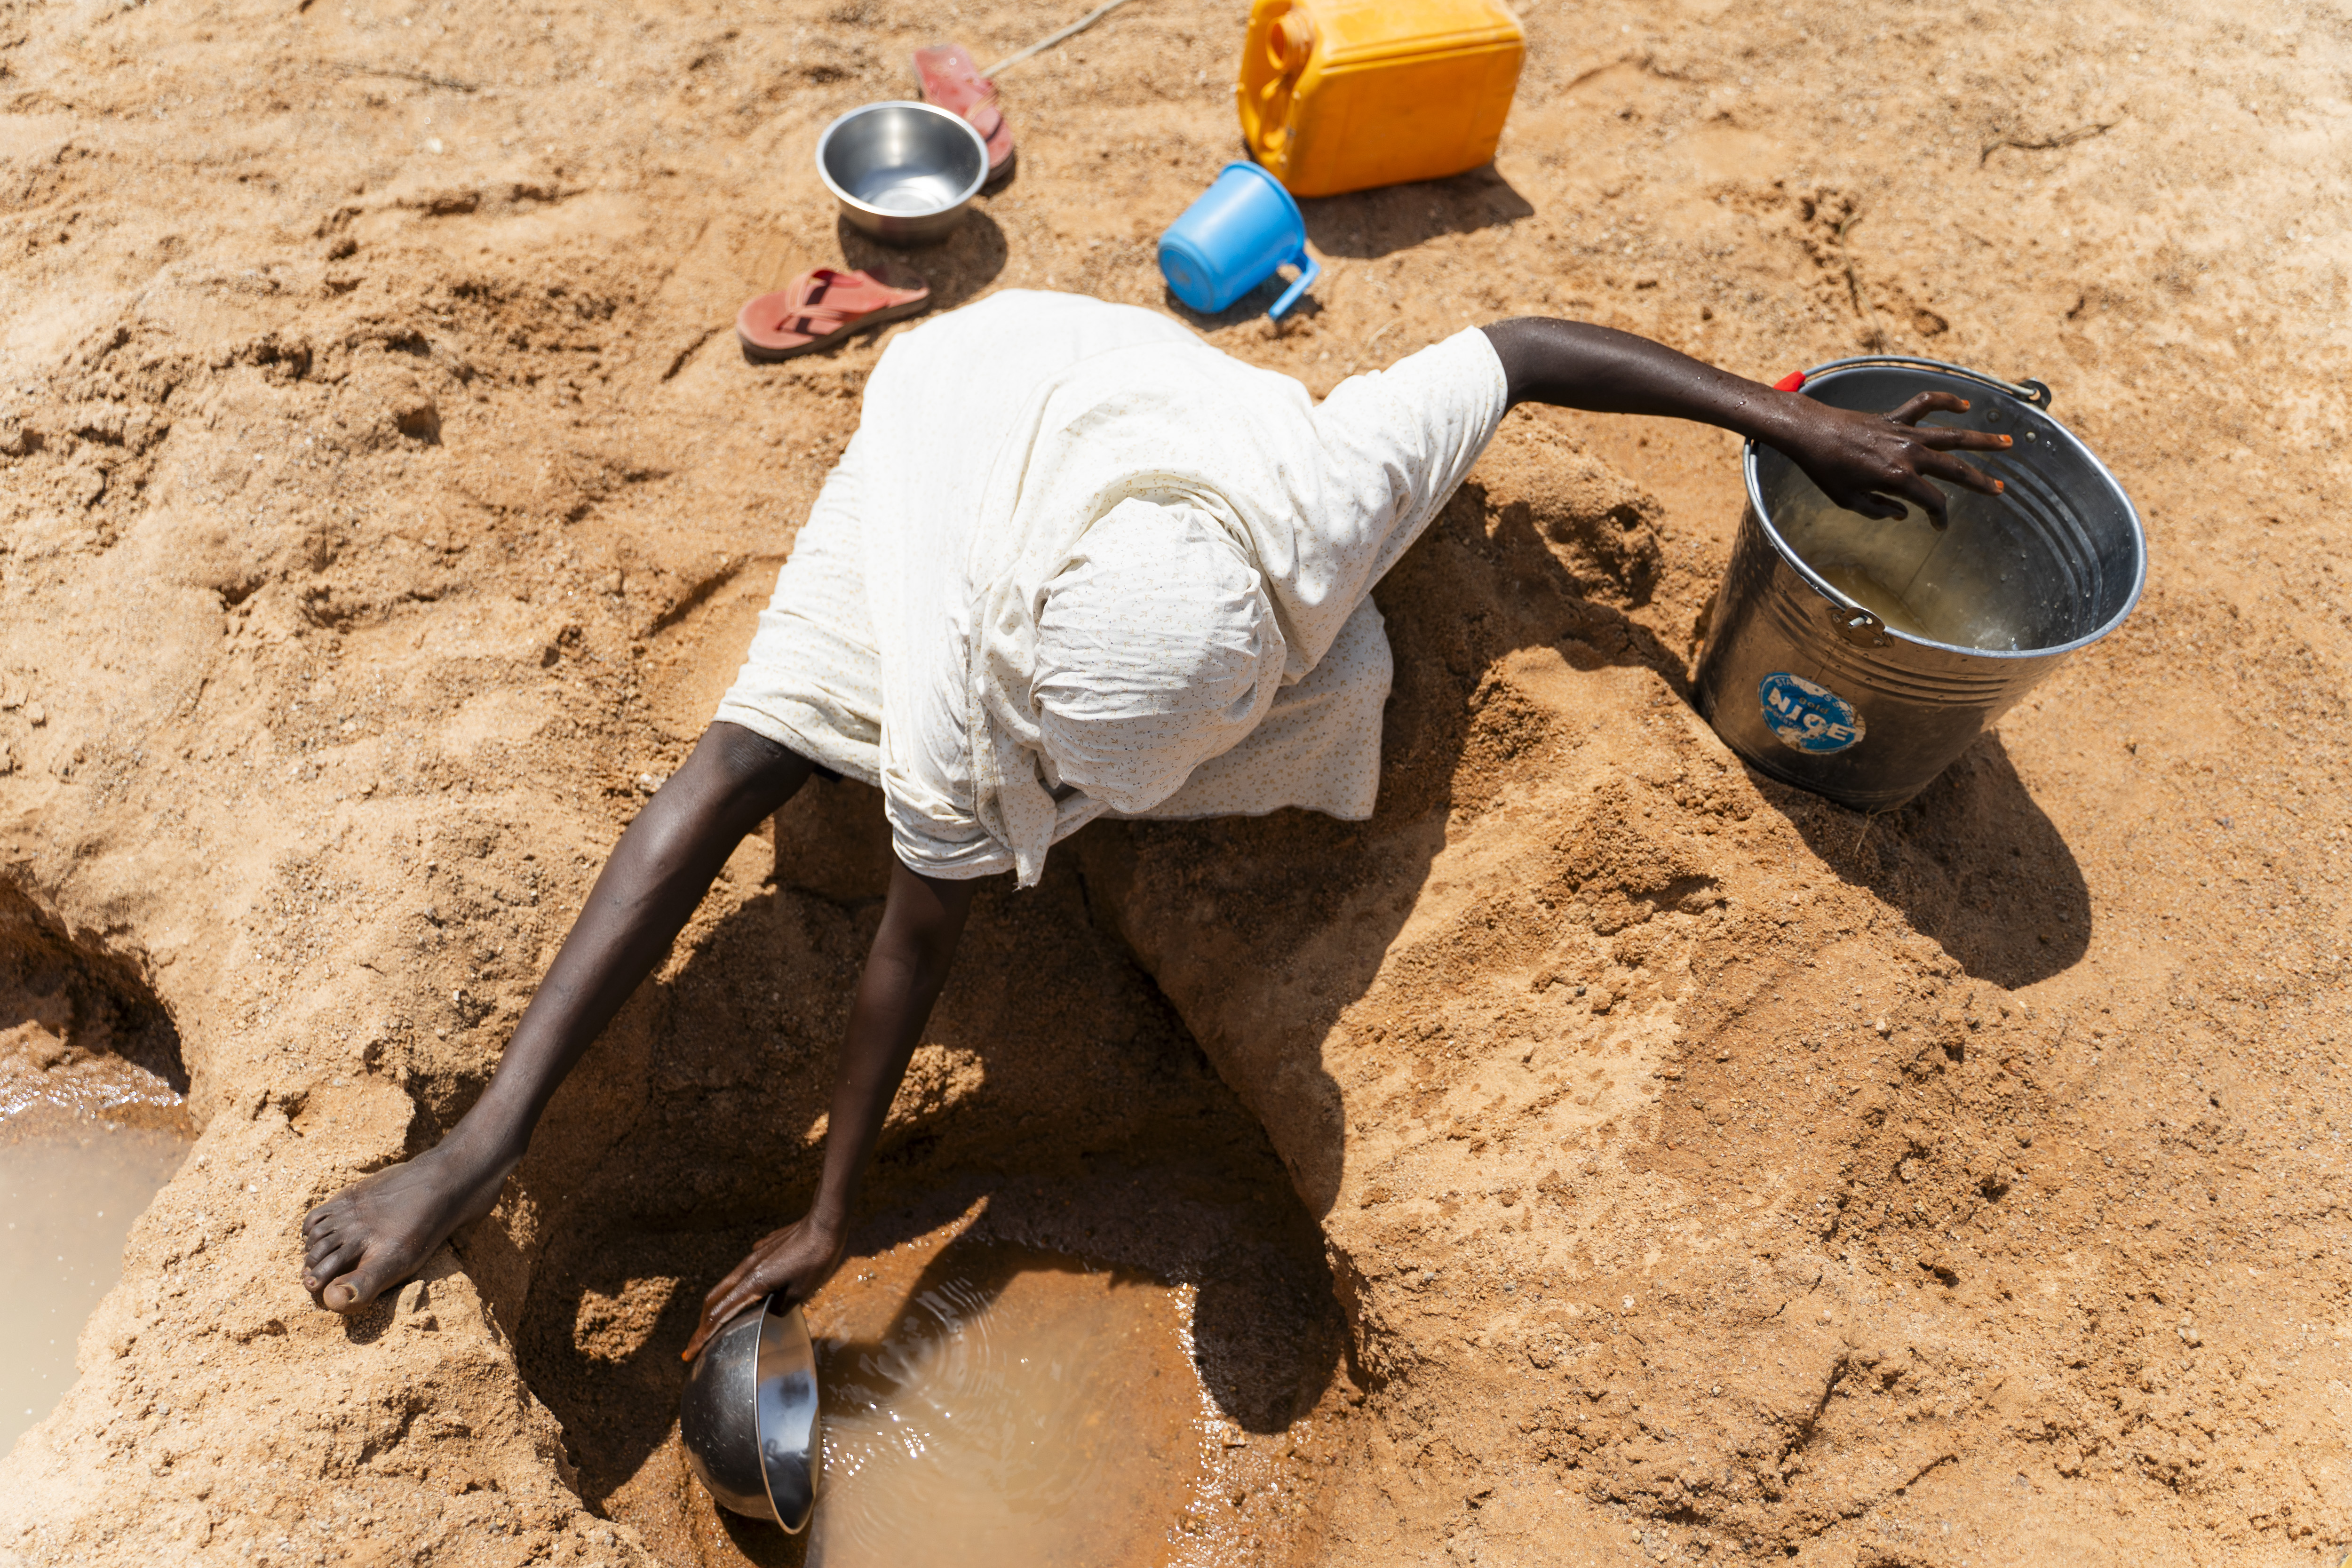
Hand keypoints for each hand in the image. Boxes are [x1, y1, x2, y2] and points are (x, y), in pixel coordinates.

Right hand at [683, 1213, 848, 1361]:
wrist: (825, 1224)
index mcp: (753, 1282)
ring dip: (717, 1307)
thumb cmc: (816, 1259)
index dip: (703, 1336)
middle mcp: (747, 1269)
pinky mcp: (762, 1251)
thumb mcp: (801, 1292)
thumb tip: (771, 1312)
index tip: (690, 1353)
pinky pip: (742, 1274)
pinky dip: (735, 1291)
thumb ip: (781, 1306)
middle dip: (702, 1324)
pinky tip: (746, 1297)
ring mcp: (753, 1257)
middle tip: (696, 1344)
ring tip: (715, 1324)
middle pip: (714, 1299)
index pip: (719, 1314)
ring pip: (727, 1285)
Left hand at [1775, 391, 2012, 527]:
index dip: (1940, 517)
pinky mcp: (1895, 417)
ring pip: (1952, 435)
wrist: (1810, 433)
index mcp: (1898, 479)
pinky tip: (1964, 405)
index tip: (1939, 526)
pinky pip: (1926, 404)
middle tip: (2000, 490)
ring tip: (2006, 442)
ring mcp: (1904, 433)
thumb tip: (1901, 514)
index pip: (1933, 501)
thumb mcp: (1849, 501)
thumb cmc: (1825, 470)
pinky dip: (1946, 401)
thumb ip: (1878, 510)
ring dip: (1981, 439)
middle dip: (1980, 481)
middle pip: (1954, 470)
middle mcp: (1908, 454)